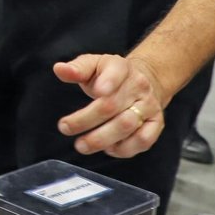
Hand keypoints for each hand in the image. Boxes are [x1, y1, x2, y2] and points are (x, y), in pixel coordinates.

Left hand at [54, 54, 168, 157]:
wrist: (145, 82)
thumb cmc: (110, 76)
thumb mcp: (93, 65)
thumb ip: (77, 69)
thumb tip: (59, 69)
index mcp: (121, 67)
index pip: (116, 72)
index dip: (108, 82)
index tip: (97, 91)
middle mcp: (139, 86)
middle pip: (113, 105)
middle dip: (86, 120)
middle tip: (65, 128)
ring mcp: (149, 106)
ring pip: (127, 125)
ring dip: (101, 139)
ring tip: (81, 145)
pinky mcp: (156, 124)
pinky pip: (142, 140)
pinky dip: (123, 149)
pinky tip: (107, 148)